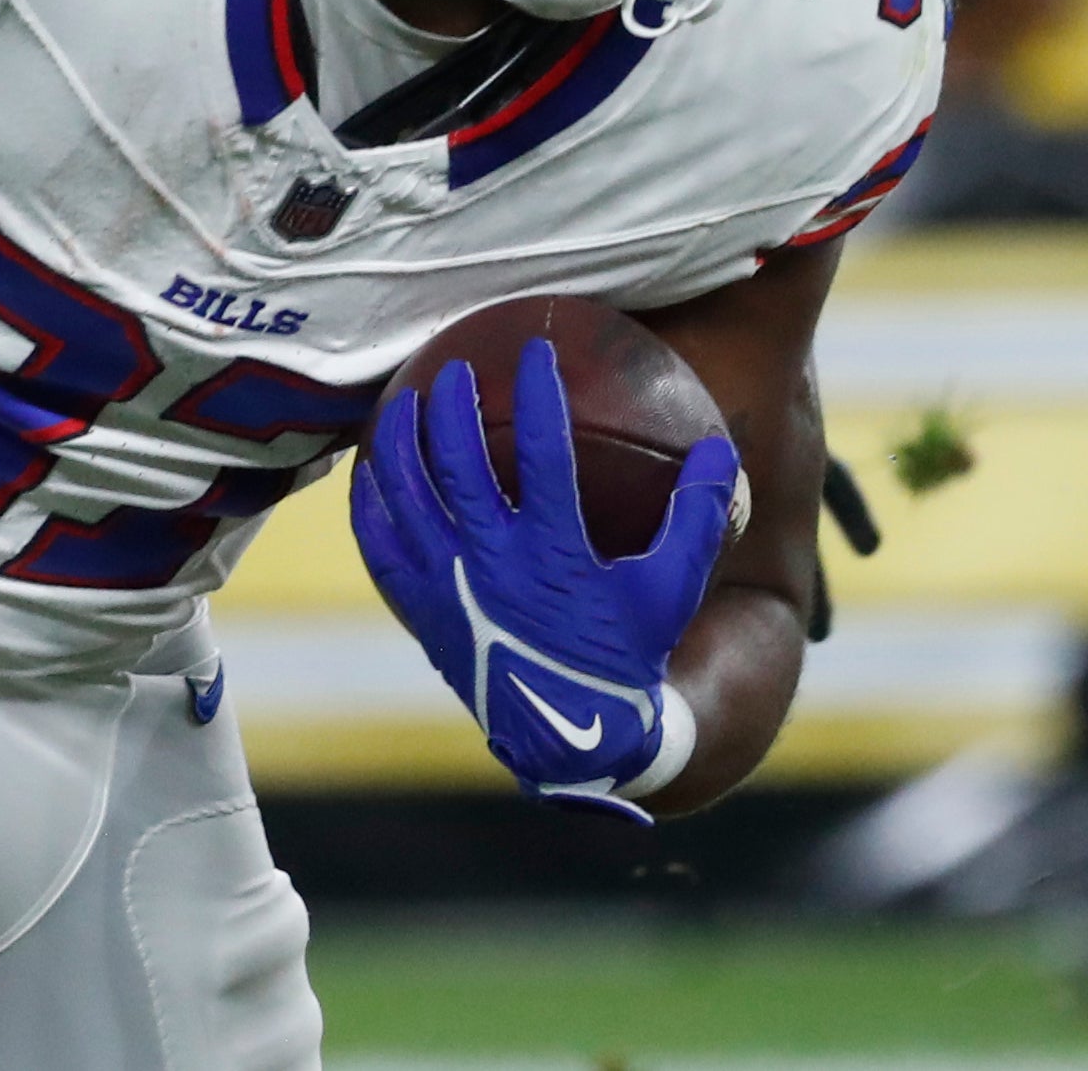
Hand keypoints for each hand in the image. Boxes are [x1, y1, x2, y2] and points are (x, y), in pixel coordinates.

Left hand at [350, 339, 739, 819]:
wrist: (570, 738)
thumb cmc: (625, 658)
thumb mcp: (670, 591)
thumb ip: (696, 519)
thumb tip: (719, 450)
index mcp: (554, 551)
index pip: (545, 449)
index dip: (541, 390)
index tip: (538, 349)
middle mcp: (491, 563)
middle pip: (456, 462)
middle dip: (451, 403)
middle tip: (452, 366)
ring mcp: (447, 587)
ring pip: (407, 496)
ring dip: (401, 440)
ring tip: (402, 401)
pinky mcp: (420, 609)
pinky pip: (379, 545)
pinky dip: (369, 502)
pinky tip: (368, 472)